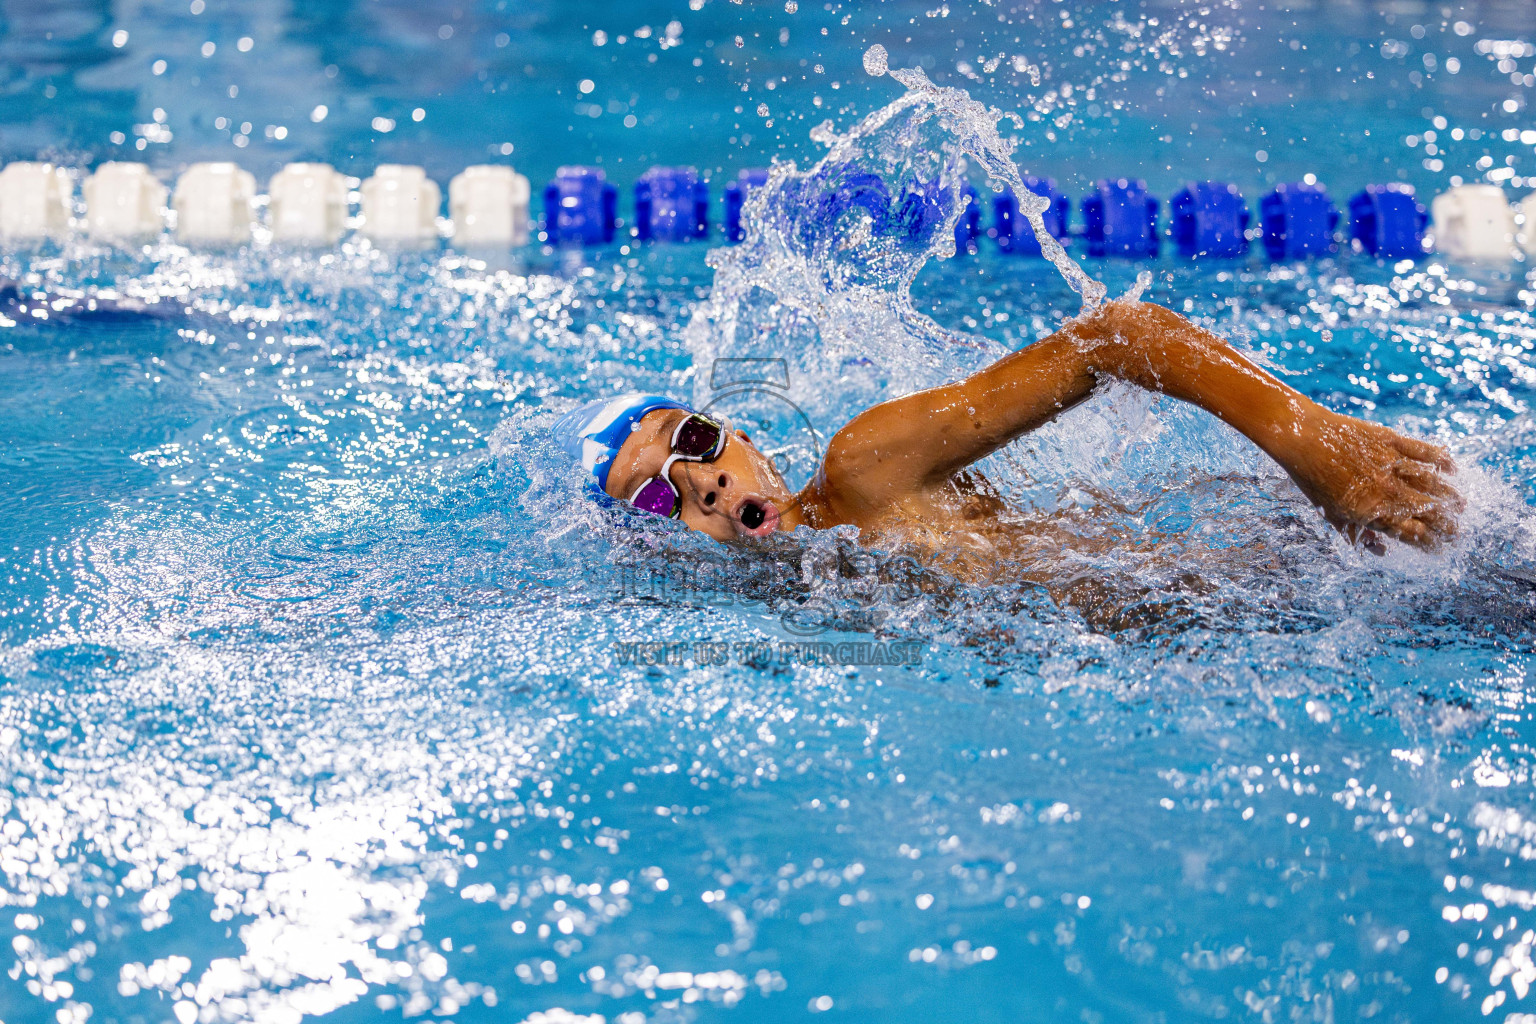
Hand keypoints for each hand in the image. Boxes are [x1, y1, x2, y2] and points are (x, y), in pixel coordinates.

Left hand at [1284, 410, 1462, 550]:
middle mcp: (1387, 491)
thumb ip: (1357, 533)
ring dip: (1451, 498)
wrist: (1303, 439)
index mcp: (1372, 513)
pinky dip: (1442, 462)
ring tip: (1461, 506)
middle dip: (1448, 526)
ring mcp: (1392, 465)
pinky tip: (1452, 470)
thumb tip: (1380, 550)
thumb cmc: (1313, 479)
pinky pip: (1426, 453)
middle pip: (1429, 513)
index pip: (1412, 535)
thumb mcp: (1331, 514)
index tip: (1439, 548)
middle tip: (1456, 532)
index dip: (1430, 544)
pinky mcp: (1392, 441)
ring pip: (1433, 485)